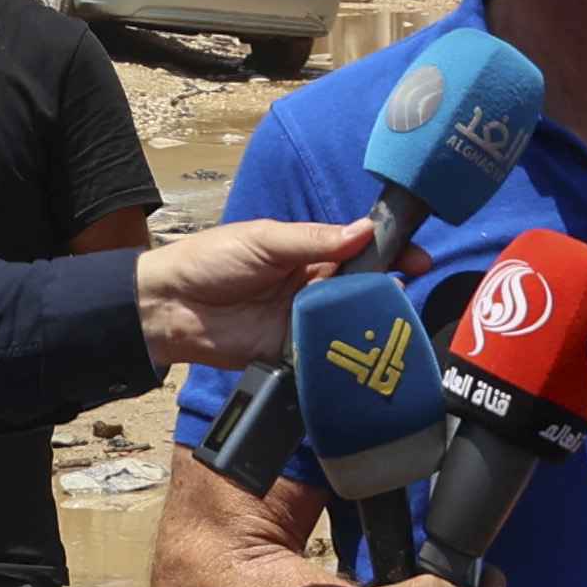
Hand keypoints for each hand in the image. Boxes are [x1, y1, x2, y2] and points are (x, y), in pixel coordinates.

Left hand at [131, 219, 430, 370]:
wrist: (169, 306)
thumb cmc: (210, 260)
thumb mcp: (264, 240)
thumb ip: (314, 239)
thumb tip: (365, 231)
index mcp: (309, 252)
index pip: (360, 250)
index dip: (390, 252)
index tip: (417, 259)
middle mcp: (313, 287)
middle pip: (361, 289)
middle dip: (387, 291)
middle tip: (404, 295)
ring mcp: (304, 321)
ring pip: (349, 324)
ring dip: (368, 324)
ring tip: (388, 324)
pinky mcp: (293, 353)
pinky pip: (325, 354)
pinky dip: (342, 355)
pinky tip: (360, 354)